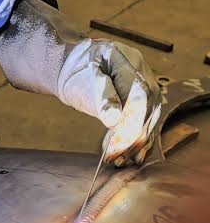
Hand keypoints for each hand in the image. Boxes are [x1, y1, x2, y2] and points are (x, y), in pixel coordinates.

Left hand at [57, 39, 161, 164]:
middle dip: (132, 137)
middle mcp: (143, 72)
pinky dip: (139, 139)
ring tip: (120, 160)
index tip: (117, 145)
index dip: (130, 123)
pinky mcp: (144, 97)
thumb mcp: (84, 80)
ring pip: (149, 117)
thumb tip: (115, 120)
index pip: (137, 97)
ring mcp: (146, 84)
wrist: (74, 65)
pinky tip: (132, 156)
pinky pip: (146, 119)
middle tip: (115, 158)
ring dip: (136, 142)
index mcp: (127, 61)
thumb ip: (101, 97)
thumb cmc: (77, 71)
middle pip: (146, 109)